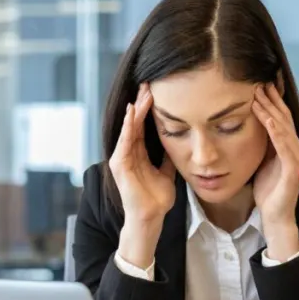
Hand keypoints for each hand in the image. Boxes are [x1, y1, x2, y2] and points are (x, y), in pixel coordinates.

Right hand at [109, 83, 176, 266]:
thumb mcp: (167, 171)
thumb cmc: (157, 198)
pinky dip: (129, 126)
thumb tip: (178, 142)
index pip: (144, 125)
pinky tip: (133, 112)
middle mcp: (128, 152)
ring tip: (143, 92)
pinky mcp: (120, 164)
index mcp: (139, 152)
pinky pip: (125, 141)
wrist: (151, 217)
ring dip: (137, 109)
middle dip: (142, 102)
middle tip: (149, 82)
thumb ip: (168, 157)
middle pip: (135, 122)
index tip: (158, 90)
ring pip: (130, 128)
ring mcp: (122, 157)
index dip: (150, 108)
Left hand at [251, 83, 298, 258]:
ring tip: (260, 95)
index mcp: (290, 147)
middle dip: (272, 100)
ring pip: (284, 129)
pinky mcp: (294, 169)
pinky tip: (268, 119)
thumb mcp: (263, 161)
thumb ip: (262, 144)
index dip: (272, 101)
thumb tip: (250, 125)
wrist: (276, 216)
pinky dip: (277, 131)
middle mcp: (298, 149)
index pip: (282, 118)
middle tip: (260, 82)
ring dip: (271, 111)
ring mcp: (298, 158)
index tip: (260, 84)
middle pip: (284, 119)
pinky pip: (284, 146)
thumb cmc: (268, 190)